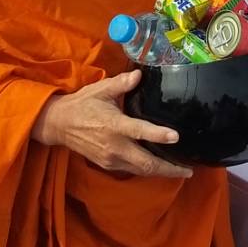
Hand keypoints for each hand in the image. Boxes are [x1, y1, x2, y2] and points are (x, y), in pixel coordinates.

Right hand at [31, 69, 190, 177]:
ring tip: (180, 171)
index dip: (158, 135)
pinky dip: (147, 170)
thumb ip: (121, 83)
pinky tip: (159, 167)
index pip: (139, 131)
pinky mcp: (107, 165)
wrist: (59, 125)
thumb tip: (139, 75)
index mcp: (113, 124)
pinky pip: (132, 170)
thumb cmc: (82, 104)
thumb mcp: (100, 89)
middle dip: (168, 168)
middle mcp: (114, 145)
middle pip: (145, 163)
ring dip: (160, 172)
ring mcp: (110, 158)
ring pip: (140, 170)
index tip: (176, 137)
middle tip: (188, 170)